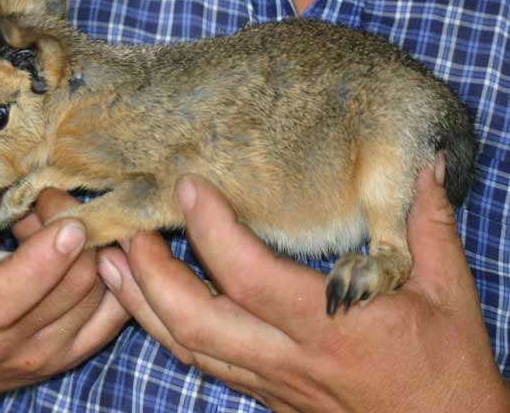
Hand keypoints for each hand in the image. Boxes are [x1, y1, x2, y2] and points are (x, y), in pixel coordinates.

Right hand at [0, 177, 127, 403]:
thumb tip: (26, 151)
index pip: (5, 298)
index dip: (46, 255)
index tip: (61, 213)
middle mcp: (3, 345)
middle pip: (73, 285)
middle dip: (75, 230)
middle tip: (49, 206)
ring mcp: (40, 358)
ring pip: (101, 295)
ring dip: (90, 251)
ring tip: (57, 232)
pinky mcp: (67, 359)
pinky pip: (115, 315)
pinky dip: (116, 277)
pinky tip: (93, 250)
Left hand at [98, 162, 509, 411]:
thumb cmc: (449, 374)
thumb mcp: (450, 296)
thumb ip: (427, 229)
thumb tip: (422, 170)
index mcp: (334, 327)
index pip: (251, 276)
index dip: (212, 229)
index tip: (188, 186)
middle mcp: (290, 357)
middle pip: (195, 319)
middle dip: (151, 272)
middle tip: (128, 227)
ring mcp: (271, 380)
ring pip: (187, 347)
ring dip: (142, 302)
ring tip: (110, 261)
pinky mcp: (265, 393)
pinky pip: (203, 362)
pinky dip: (165, 330)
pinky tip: (145, 303)